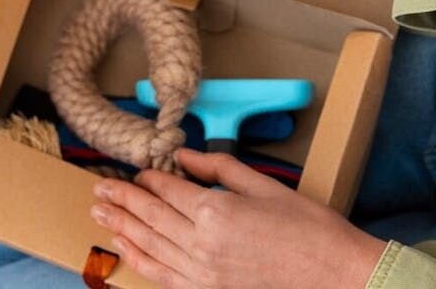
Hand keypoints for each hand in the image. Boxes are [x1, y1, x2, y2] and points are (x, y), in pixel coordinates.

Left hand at [90, 149, 386, 288]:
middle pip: (149, 216)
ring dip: (120, 226)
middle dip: (120, 200)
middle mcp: (201, 243)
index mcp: (216, 211)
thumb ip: (219, 169)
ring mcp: (202, 273)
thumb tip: (185, 158)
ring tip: (98, 213)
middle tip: (98, 188)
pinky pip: (162, 275)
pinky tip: (122, 247)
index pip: (166, 190)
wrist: (337, 277)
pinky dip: (138, 259)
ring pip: (148, 244)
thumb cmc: (309, 230)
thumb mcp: (264, 186)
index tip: (132, 172)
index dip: (145, 179)